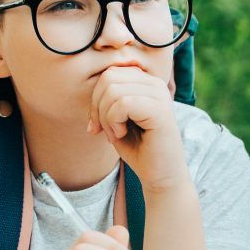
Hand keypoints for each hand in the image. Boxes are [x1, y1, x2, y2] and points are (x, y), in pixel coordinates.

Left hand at [87, 65, 189, 191]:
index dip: (96, 98)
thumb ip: (107, 99)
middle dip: (97, 107)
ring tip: (115, 134)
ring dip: (106, 117)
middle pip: (109, 78)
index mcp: (146, 82)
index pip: (110, 73)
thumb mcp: (117, 120)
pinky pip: (122, 104)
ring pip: (113, 90)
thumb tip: (88, 88)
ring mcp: (160, 95)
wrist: (161, 176)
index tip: (98, 124)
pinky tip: (122, 134)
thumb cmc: (139, 149)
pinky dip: (114, 122)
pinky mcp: (160, 109)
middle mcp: (155, 83)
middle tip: (105, 131)